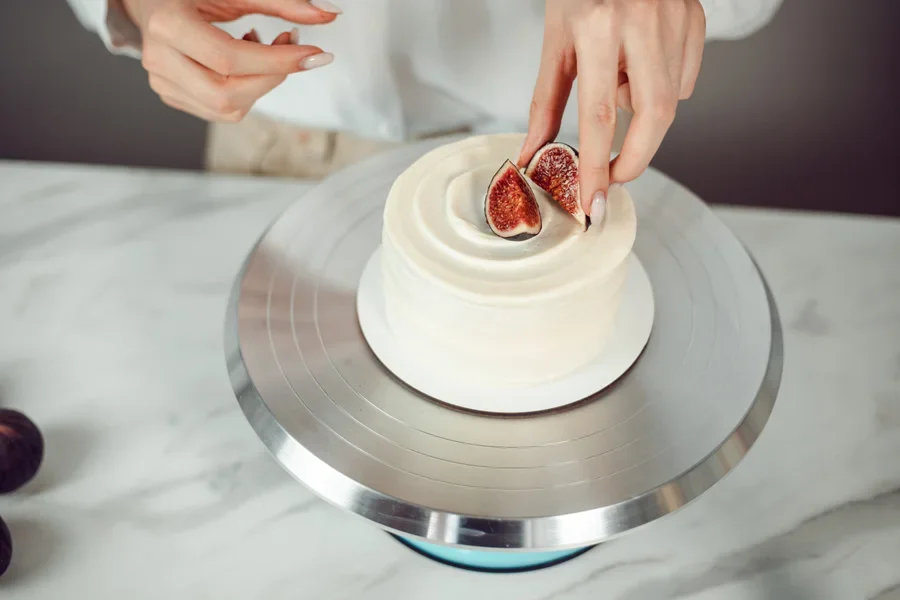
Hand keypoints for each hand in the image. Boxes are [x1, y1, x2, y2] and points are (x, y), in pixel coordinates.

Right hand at [122, 0, 341, 121]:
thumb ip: (282, 1)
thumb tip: (330, 14)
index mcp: (168, 24)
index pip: (229, 58)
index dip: (278, 61)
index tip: (316, 54)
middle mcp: (159, 59)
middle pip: (227, 94)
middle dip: (271, 77)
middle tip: (291, 46)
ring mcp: (162, 82)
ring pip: (227, 108)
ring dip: (261, 84)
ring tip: (264, 47)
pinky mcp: (171, 94)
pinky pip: (221, 109)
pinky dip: (246, 90)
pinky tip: (245, 61)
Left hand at [519, 0, 705, 218]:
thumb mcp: (555, 40)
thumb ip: (545, 102)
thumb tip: (534, 154)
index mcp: (598, 26)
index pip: (599, 115)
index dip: (597, 167)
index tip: (593, 201)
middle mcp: (642, 22)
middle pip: (654, 115)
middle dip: (636, 158)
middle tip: (613, 175)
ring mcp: (676, 19)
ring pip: (670, 99)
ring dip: (642, 111)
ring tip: (617, 80)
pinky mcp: (696, 19)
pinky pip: (684, 78)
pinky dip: (661, 88)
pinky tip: (641, 65)